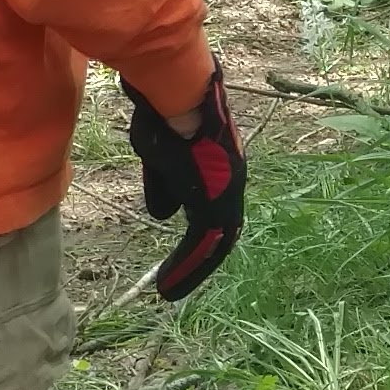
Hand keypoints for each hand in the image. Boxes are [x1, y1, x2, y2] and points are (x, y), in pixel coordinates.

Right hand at [120, 59, 247, 301]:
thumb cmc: (164, 117)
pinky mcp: (216, 204)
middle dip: (199, 259)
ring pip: (213, 244)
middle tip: (178, 281)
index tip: (184, 252)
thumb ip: (163, 186)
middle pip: (219, 232)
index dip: (200, 234)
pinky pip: (204, 246)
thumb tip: (162, 214)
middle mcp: (230, 182)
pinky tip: (168, 285)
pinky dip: (187, 268)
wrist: (176, 98)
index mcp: (220, 169)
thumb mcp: (158, 157)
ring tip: (169, 290)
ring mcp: (227, 194)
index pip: (213, 210)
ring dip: (191, 269)